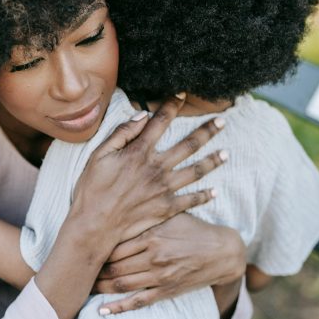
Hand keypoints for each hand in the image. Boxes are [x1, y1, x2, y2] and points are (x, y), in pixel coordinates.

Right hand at [72, 96, 227, 249]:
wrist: (95, 224)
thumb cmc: (92, 189)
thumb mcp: (99, 155)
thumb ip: (122, 133)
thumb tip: (142, 115)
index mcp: (140, 152)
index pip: (160, 122)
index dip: (172, 106)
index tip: (183, 94)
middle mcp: (157, 167)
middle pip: (189, 145)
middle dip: (207, 131)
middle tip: (222, 121)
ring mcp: (164, 189)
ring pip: (196, 171)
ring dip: (213, 161)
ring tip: (226, 154)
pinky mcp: (167, 208)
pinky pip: (191, 200)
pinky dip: (205, 196)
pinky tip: (215, 191)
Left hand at [93, 214, 245, 313]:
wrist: (222, 251)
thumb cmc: (193, 228)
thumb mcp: (171, 215)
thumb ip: (146, 213)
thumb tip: (118, 205)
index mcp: (152, 235)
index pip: (114, 245)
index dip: (96, 249)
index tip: (83, 248)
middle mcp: (154, 257)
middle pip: (113, 266)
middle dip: (93, 269)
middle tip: (78, 269)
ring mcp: (160, 276)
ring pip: (121, 285)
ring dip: (100, 287)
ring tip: (85, 286)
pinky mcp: (166, 291)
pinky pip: (138, 302)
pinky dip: (118, 308)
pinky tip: (102, 310)